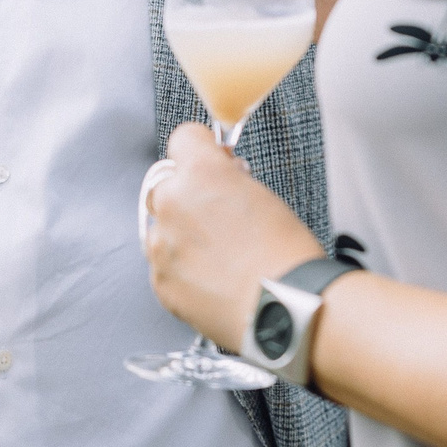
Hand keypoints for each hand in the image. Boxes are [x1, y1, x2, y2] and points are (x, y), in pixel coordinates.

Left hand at [142, 123, 322, 351]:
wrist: (285, 308)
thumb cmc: (285, 254)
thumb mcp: (263, 195)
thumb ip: (230, 181)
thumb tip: (220, 179)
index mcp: (202, 174)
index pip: (183, 138)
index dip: (201, 150)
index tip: (211, 161)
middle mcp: (172, 203)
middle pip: (164, 183)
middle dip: (186, 193)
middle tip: (217, 212)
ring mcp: (161, 245)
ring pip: (161, 227)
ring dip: (180, 232)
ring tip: (219, 253)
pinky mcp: (160, 281)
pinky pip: (163, 264)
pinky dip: (181, 267)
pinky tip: (213, 276)